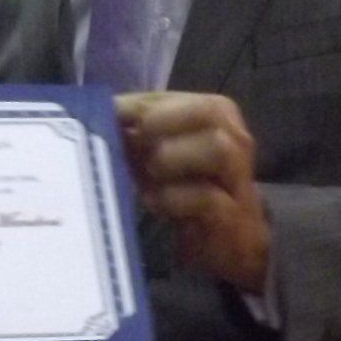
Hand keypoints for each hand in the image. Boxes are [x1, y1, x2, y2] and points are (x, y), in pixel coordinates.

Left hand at [116, 90, 270, 292]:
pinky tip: (153, 202)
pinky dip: (175, 198)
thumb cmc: (188, 191)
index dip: (142, 104)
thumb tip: (103, 115)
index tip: (110, 115)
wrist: (229, 243)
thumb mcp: (163, 155)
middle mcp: (236, 143)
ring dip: (173, 157)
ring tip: (148, 172)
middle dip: (165, 120)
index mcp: (219, 119)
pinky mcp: (232, 219)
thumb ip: (140, 133)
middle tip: (134, 140)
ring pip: (219, 150)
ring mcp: (238, 182)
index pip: (183, 97)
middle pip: (212, 112)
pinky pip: (209, 199)